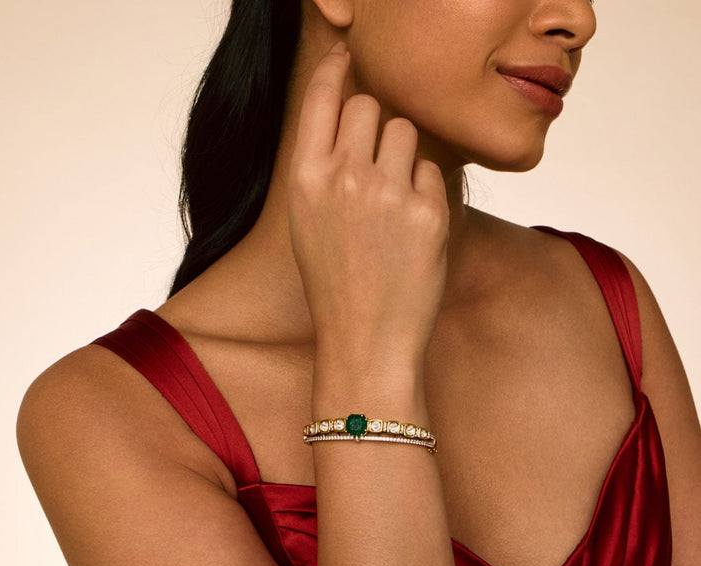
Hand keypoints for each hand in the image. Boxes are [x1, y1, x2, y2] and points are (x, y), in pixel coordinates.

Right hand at [287, 42, 449, 371]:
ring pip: (405, 131)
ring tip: (391, 206)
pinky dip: (426, 192)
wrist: (365, 339)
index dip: (336, 70)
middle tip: (374, 166)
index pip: (323, 97)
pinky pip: (433, 171)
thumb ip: (323, 166)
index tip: (348, 55)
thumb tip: (354, 113)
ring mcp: (387, 193)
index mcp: (305, 180)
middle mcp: (343, 178)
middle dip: (374, 125)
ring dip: (403, 156)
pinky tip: (411, 230)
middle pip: (369, 105)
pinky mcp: (428, 211)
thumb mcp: (309, 222)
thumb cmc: (334, 283)